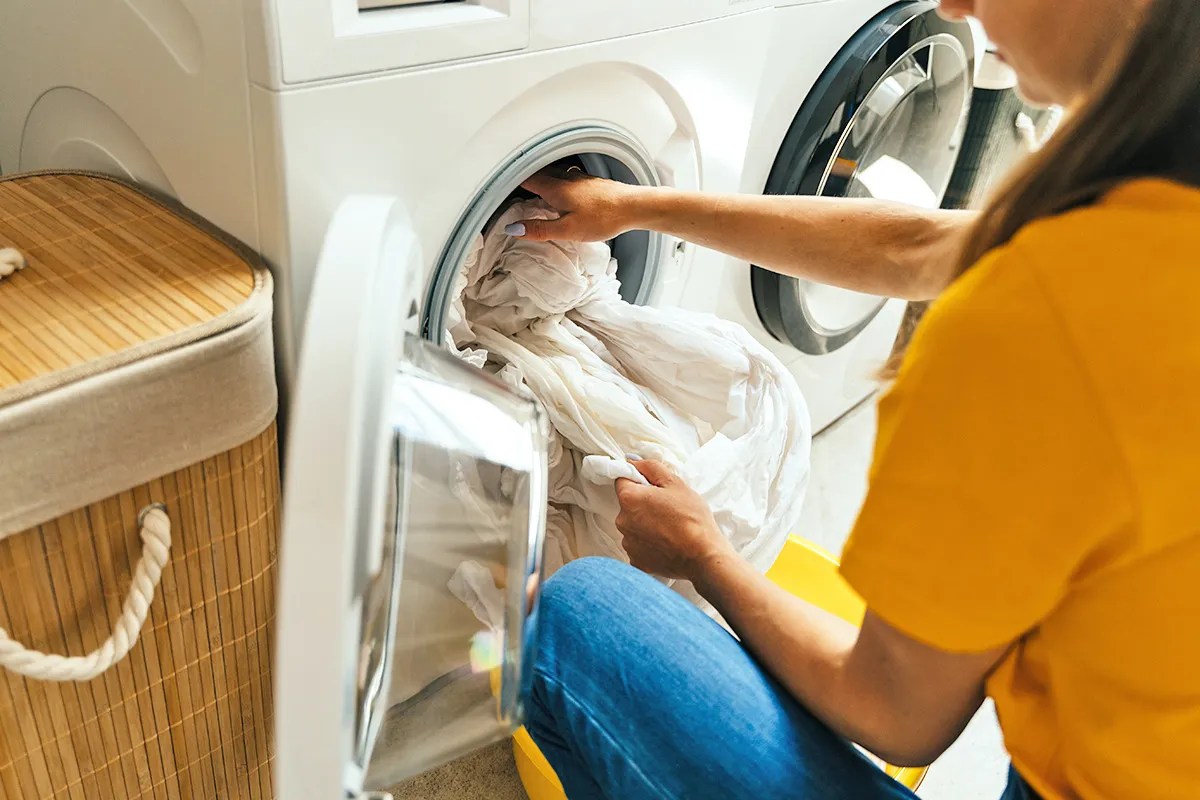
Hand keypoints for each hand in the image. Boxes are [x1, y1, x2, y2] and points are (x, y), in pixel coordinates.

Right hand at [507, 168, 642, 241]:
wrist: (633, 206)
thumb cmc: (603, 217)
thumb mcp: (567, 230)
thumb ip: (540, 229)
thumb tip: (513, 229)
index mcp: (554, 187)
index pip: (524, 178)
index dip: (509, 182)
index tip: (497, 188)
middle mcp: (564, 178)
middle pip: (536, 174)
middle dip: (521, 181)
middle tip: (508, 190)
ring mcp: (577, 178)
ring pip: (550, 175)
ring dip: (538, 181)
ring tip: (529, 192)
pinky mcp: (588, 183)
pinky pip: (563, 179)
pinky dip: (553, 184)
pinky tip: (557, 195)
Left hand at [614, 460, 735, 581]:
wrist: (703, 556)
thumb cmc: (692, 518)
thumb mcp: (675, 483)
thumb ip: (650, 467)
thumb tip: (632, 461)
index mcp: (629, 499)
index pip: (622, 480)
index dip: (639, 480)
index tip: (655, 488)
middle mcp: (622, 522)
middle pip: (628, 505)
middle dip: (643, 504)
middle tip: (668, 508)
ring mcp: (628, 544)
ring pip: (633, 526)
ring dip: (645, 524)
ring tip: (669, 528)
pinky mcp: (635, 561)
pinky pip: (638, 546)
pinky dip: (649, 544)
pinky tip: (666, 544)